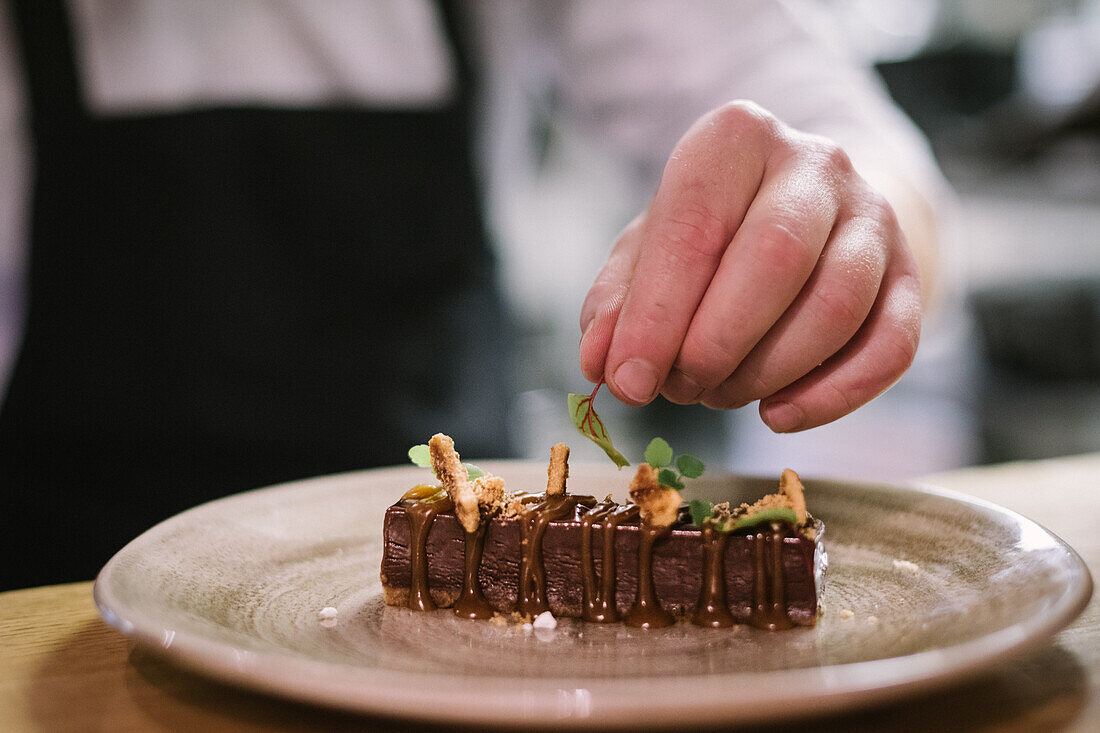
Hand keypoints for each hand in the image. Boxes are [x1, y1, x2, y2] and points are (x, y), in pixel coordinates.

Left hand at [578, 101, 921, 431]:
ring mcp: (874, 215)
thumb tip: (603, 364)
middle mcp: (816, 163)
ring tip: (719, 393)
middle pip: (776, 256)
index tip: (627, 381)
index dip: (657, 313)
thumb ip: (618, 302)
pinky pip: (891, 345)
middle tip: (680, 389)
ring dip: (768, 371)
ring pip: (837, 305)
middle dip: (717, 342)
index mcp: (736, 138)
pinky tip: (778, 415)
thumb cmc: (712, 232)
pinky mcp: (911, 274)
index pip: (695, 225)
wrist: (805, 211)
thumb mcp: (650, 248)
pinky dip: (833, 396)